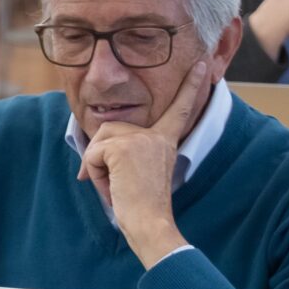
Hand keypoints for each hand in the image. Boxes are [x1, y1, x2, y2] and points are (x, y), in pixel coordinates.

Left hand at [79, 59, 212, 266]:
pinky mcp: (123, 147)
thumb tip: (86, 155)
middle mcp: (156, 135)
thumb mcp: (135, 173)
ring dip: (98, 167)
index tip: (202, 65)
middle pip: (109, 129)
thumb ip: (122, 155)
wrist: (150, 223)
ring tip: (119, 186)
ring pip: (97, 142)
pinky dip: (94, 173)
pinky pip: (91, 154)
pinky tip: (114, 186)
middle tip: (121, 184)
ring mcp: (140, 139)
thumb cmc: (142, 207)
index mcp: (165, 140)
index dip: (191, 86)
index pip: (178, 108)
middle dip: (102, 157)